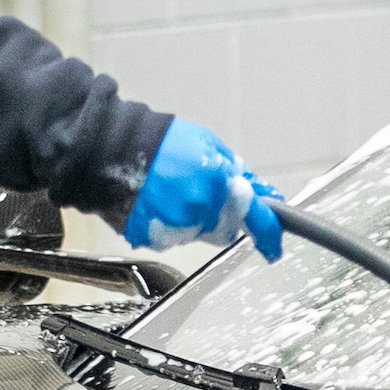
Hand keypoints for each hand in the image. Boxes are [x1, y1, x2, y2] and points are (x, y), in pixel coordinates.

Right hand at [119, 118, 284, 257]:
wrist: (114, 148)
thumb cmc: (163, 142)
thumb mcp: (210, 147)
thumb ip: (238, 173)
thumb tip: (265, 193)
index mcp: (219, 186)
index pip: (255, 218)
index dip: (269, 235)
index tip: (274, 248)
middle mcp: (200, 211)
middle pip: (224, 231)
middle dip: (221, 217)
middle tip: (200, 192)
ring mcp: (175, 228)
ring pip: (198, 235)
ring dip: (193, 220)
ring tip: (172, 192)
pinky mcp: (153, 238)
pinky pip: (172, 238)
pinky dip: (170, 225)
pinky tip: (157, 203)